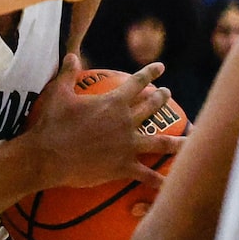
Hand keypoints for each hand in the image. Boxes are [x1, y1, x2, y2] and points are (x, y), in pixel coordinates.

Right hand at [24, 55, 184, 190]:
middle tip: (168, 95)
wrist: (47, 156)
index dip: (151, 73)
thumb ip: (68, 74)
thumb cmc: (51, 124)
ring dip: (178, 140)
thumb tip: (72, 55)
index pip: (138, 82)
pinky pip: (147, 176)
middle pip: (152, 107)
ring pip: (161, 142)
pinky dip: (160, 181)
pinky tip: (172, 184)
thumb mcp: (58, 93)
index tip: (161, 67)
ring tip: (191, 138)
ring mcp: (128, 145)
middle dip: (162, 99)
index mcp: (113, 102)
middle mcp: (126, 121)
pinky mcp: (123, 167)